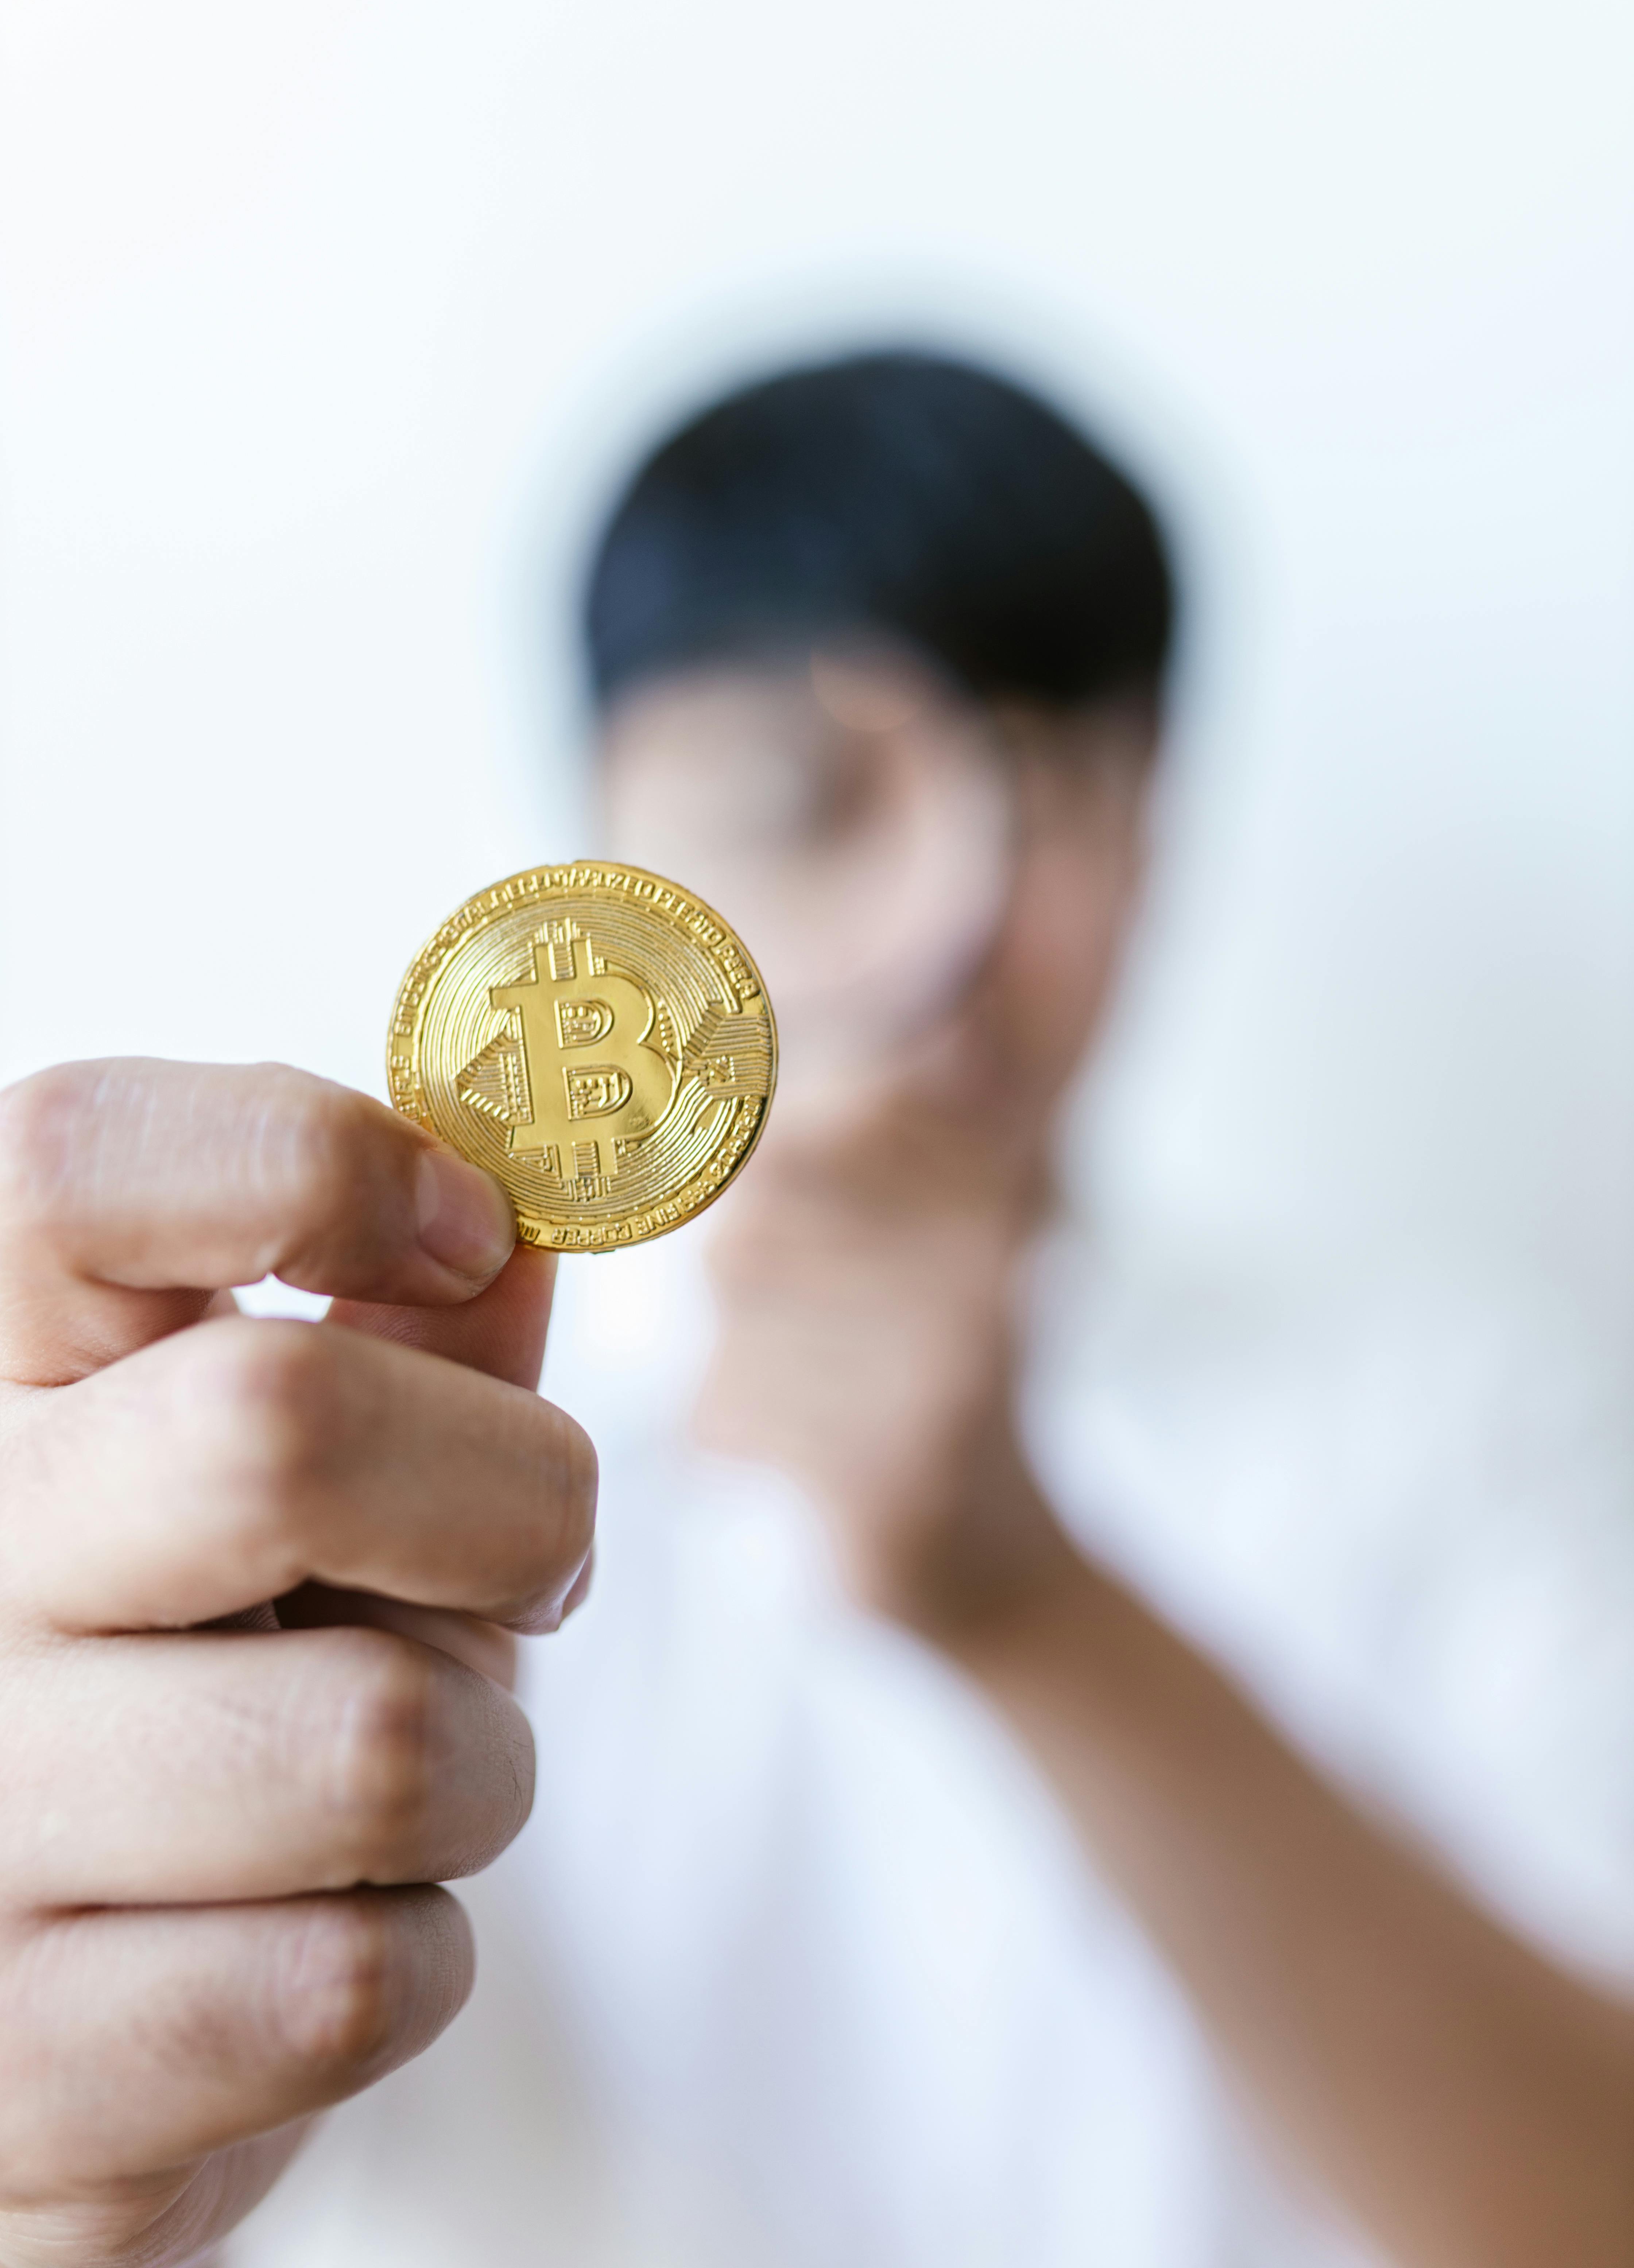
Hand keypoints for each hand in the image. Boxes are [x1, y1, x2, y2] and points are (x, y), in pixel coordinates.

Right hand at [0, 1060, 595, 2265]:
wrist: (52, 2018)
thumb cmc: (200, 1677)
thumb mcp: (272, 1477)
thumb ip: (394, 1338)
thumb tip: (528, 1210)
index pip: (81, 1162)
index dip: (320, 1160)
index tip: (460, 1230)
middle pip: (278, 1428)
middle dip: (508, 1501)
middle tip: (523, 1564)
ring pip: (380, 1739)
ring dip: (475, 1767)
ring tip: (395, 1781)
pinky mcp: (20, 2076)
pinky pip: (351, 1982)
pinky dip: (408, 1956)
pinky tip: (305, 1937)